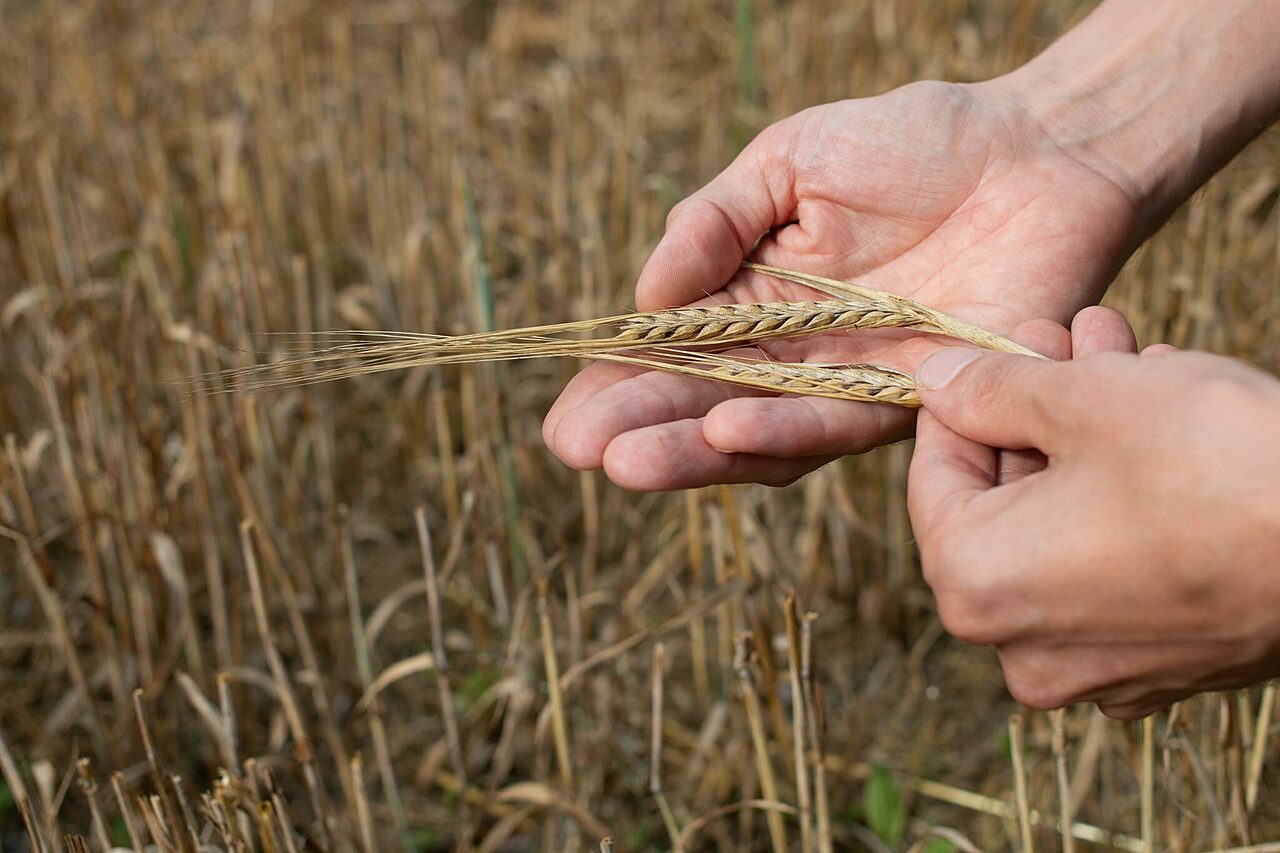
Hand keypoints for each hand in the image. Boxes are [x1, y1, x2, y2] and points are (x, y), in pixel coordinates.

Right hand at [543, 80, 1139, 489]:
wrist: (1035, 149)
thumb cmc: (911, 143)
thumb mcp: (787, 161)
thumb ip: (714, 223)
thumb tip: (646, 299)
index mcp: (755, 304)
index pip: (674, 360)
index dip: (620, 391)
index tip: (567, 421)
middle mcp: (796, 358)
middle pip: (707, 410)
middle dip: (643, 434)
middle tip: (582, 452)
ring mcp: (854, 384)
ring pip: (765, 434)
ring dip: (697, 453)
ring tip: (631, 462)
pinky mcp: (919, 398)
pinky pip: (846, 420)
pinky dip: (787, 429)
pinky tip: (727, 432)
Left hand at [908, 310, 1279, 718]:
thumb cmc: (1217, 468)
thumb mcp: (1086, 400)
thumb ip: (991, 390)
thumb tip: (935, 379)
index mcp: (976, 588)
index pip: (935, 475)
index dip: (964, 397)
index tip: (998, 343)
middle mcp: (1023, 646)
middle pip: (1006, 498)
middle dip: (1039, 405)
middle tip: (1068, 335)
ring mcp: (1101, 667)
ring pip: (1069, 522)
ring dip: (1090, 434)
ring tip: (1123, 352)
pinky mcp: (1169, 663)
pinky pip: (1121, 562)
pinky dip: (1131, 493)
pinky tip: (1165, 414)